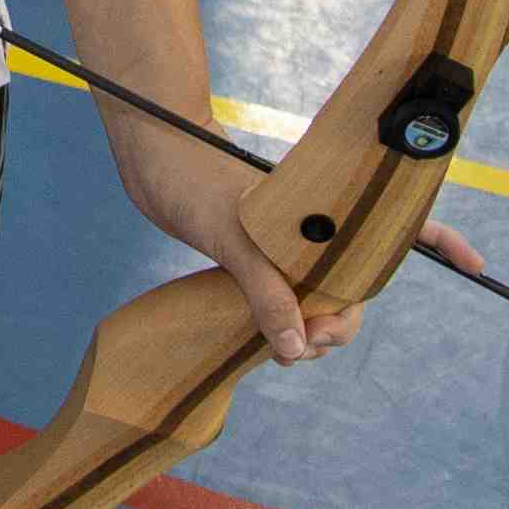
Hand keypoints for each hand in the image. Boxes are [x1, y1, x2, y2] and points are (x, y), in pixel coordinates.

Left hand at [106, 126, 381, 366]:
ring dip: (298, 331)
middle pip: (334, 298)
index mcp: (320, 224)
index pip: (355, 283)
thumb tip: (295, 347)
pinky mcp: (252, 253)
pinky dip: (275, 318)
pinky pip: (277, 293)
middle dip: (321, 333)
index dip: (341, 319)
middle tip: (286, 356)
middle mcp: (306, 237)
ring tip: (277, 354)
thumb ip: (267, 293)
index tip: (310, 340)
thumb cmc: (197, 184)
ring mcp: (279, 247)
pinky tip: (261, 336)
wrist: (154, 153)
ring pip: (305, 300)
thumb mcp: (235, 242)